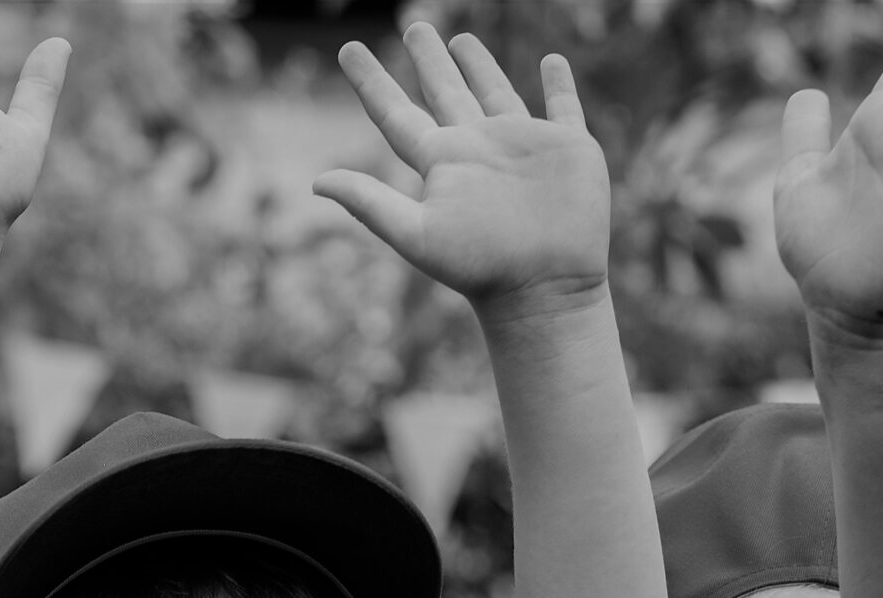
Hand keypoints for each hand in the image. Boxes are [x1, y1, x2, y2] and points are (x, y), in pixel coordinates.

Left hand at [315, 26, 609, 313]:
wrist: (544, 287)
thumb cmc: (480, 266)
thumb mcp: (417, 234)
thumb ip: (369, 203)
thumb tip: (315, 182)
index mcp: (440, 162)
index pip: (396, 113)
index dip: (371, 81)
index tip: (349, 49)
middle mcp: (476, 148)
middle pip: (444, 92)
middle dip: (428, 61)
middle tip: (414, 26)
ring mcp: (521, 145)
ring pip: (495, 92)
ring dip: (480, 66)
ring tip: (462, 40)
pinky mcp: (567, 148)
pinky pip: (563, 106)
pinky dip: (558, 84)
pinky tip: (551, 62)